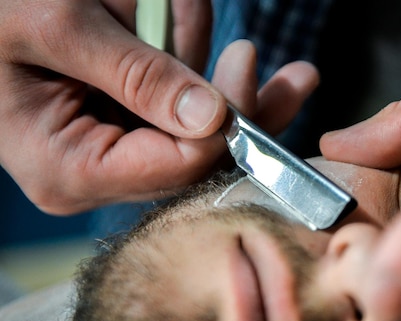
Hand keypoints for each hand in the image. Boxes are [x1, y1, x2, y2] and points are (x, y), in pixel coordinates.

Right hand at [0, 0, 222, 213]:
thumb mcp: (58, 28)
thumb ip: (137, 74)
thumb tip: (212, 117)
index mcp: (70, 170)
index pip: (175, 168)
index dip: (224, 124)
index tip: (244, 64)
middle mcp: (94, 175)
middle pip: (195, 156)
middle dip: (236, 102)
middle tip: (293, 74)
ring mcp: (109, 151)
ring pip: (190, 126)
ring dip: (199, 61)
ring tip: (189, 7)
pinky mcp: (118, 126)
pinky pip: (169, 103)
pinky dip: (179, 55)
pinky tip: (179, 14)